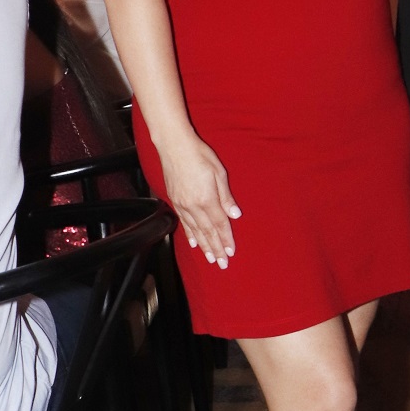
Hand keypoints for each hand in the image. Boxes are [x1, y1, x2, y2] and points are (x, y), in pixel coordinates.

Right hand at [156, 130, 240, 268]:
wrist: (174, 146)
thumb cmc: (199, 155)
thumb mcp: (219, 173)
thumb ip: (226, 197)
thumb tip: (235, 215)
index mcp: (206, 199)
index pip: (219, 224)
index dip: (226, 239)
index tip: (231, 252)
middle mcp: (193, 206)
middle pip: (207, 232)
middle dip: (216, 249)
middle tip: (222, 264)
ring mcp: (182, 205)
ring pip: (195, 231)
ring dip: (204, 246)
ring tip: (210, 258)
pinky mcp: (175, 201)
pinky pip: (184, 223)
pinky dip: (190, 235)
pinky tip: (194, 243)